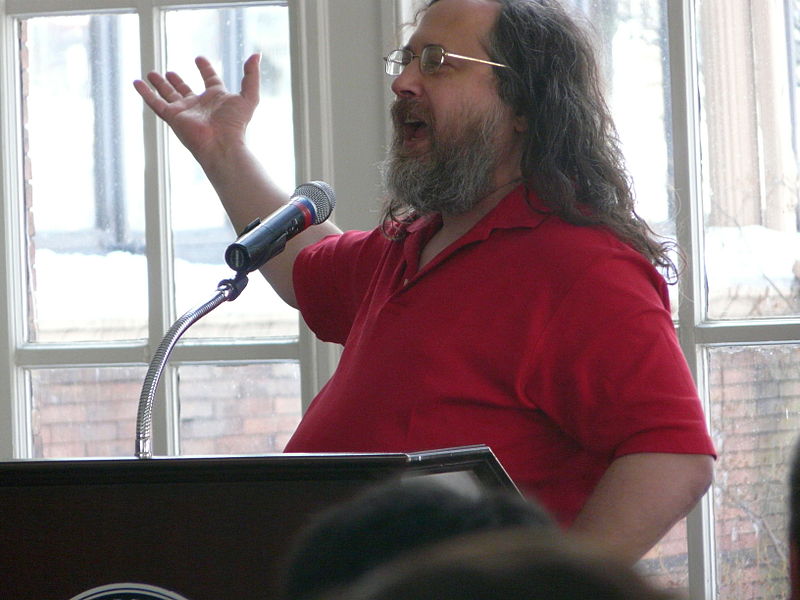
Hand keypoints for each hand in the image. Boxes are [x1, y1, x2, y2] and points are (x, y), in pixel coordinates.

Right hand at [133, 54, 260, 163]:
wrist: (222, 144)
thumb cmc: (236, 123)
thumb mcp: (249, 96)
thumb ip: (251, 75)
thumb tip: (255, 55)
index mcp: (217, 99)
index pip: (210, 80)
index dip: (206, 69)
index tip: (199, 59)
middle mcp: (199, 105)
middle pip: (185, 90)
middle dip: (177, 81)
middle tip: (169, 72)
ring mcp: (185, 112)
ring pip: (169, 95)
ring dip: (160, 85)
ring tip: (151, 73)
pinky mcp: (172, 117)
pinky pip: (155, 103)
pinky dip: (145, 93)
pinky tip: (136, 83)